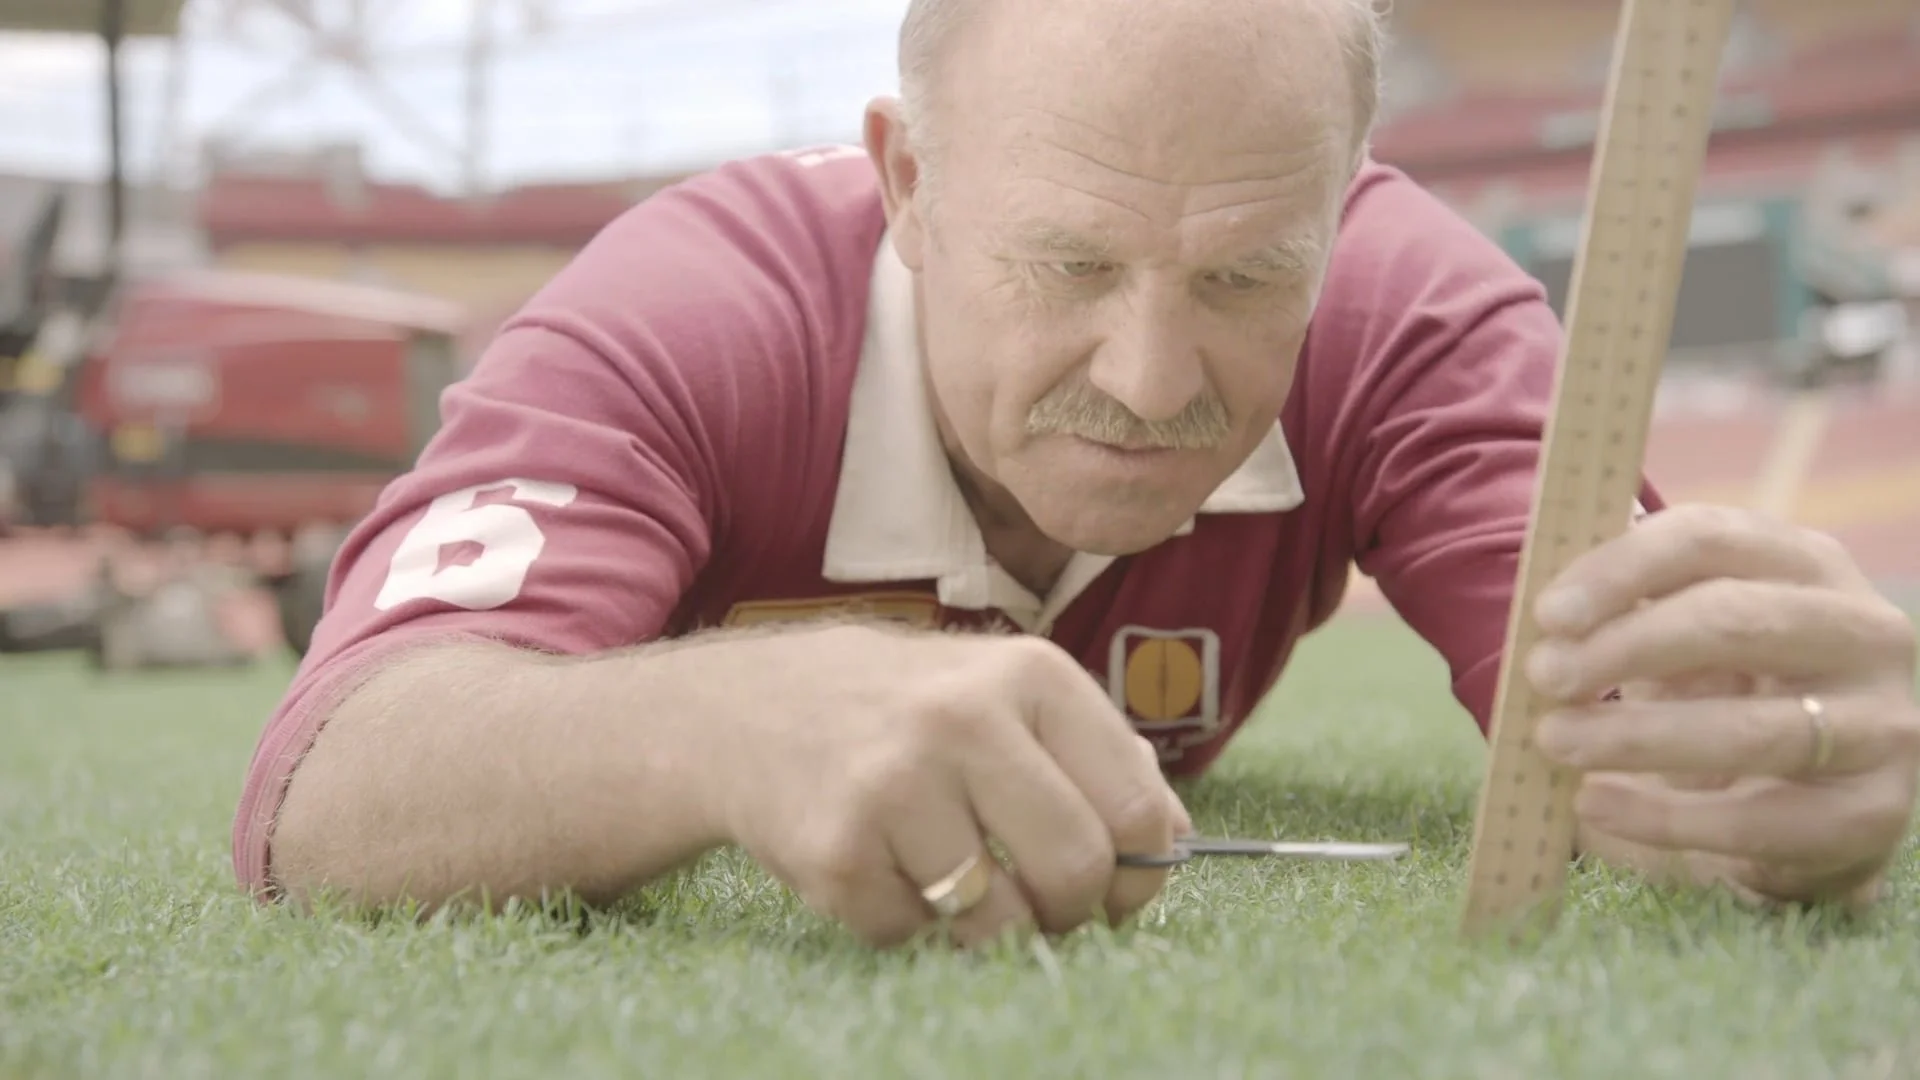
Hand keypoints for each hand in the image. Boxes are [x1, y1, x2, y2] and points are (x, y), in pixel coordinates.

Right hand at [713, 624, 1187, 947]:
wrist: (749, 708)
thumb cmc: (906, 710)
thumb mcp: (1005, 692)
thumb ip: (1097, 754)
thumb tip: (1174, 841)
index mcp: (1030, 676)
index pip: (1137, 807)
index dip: (1142, 871)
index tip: (1120, 889)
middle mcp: (963, 720)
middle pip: (1076, 870)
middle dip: (1069, 909)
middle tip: (1041, 902)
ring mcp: (893, 786)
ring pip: (997, 921)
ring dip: (987, 924)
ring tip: (956, 878)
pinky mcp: (835, 851)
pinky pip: (910, 934)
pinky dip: (905, 919)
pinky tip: (882, 864)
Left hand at [1526, 504, 1919, 908]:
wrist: (1804, 800)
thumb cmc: (1722, 691)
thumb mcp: (1680, 633)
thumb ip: (1626, 603)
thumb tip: (1545, 584)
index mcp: (1803, 564)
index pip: (1709, 539)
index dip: (1621, 571)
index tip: (1548, 615)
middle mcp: (1862, 631)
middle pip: (1735, 621)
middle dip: (1625, 649)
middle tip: (1544, 677)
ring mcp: (1881, 723)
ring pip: (1757, 729)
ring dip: (1638, 735)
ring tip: (1555, 740)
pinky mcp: (1873, 812)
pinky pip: (1764, 820)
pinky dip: (1668, 818)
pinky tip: (1596, 805)